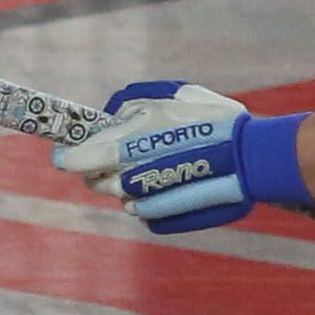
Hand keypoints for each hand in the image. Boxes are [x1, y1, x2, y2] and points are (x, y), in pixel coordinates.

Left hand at [55, 81, 286, 233]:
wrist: (250, 157)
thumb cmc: (213, 119)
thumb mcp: (171, 97)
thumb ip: (133, 109)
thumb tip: (110, 120)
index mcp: (130, 140)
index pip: (79, 158)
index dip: (68, 156)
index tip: (63, 155)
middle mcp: (130, 174)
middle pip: (94, 182)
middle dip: (96, 170)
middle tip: (110, 157)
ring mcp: (145, 199)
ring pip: (117, 195)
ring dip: (124, 182)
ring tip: (151, 166)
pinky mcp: (160, 216)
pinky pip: (140, 207)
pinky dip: (146, 197)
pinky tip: (169, 182)